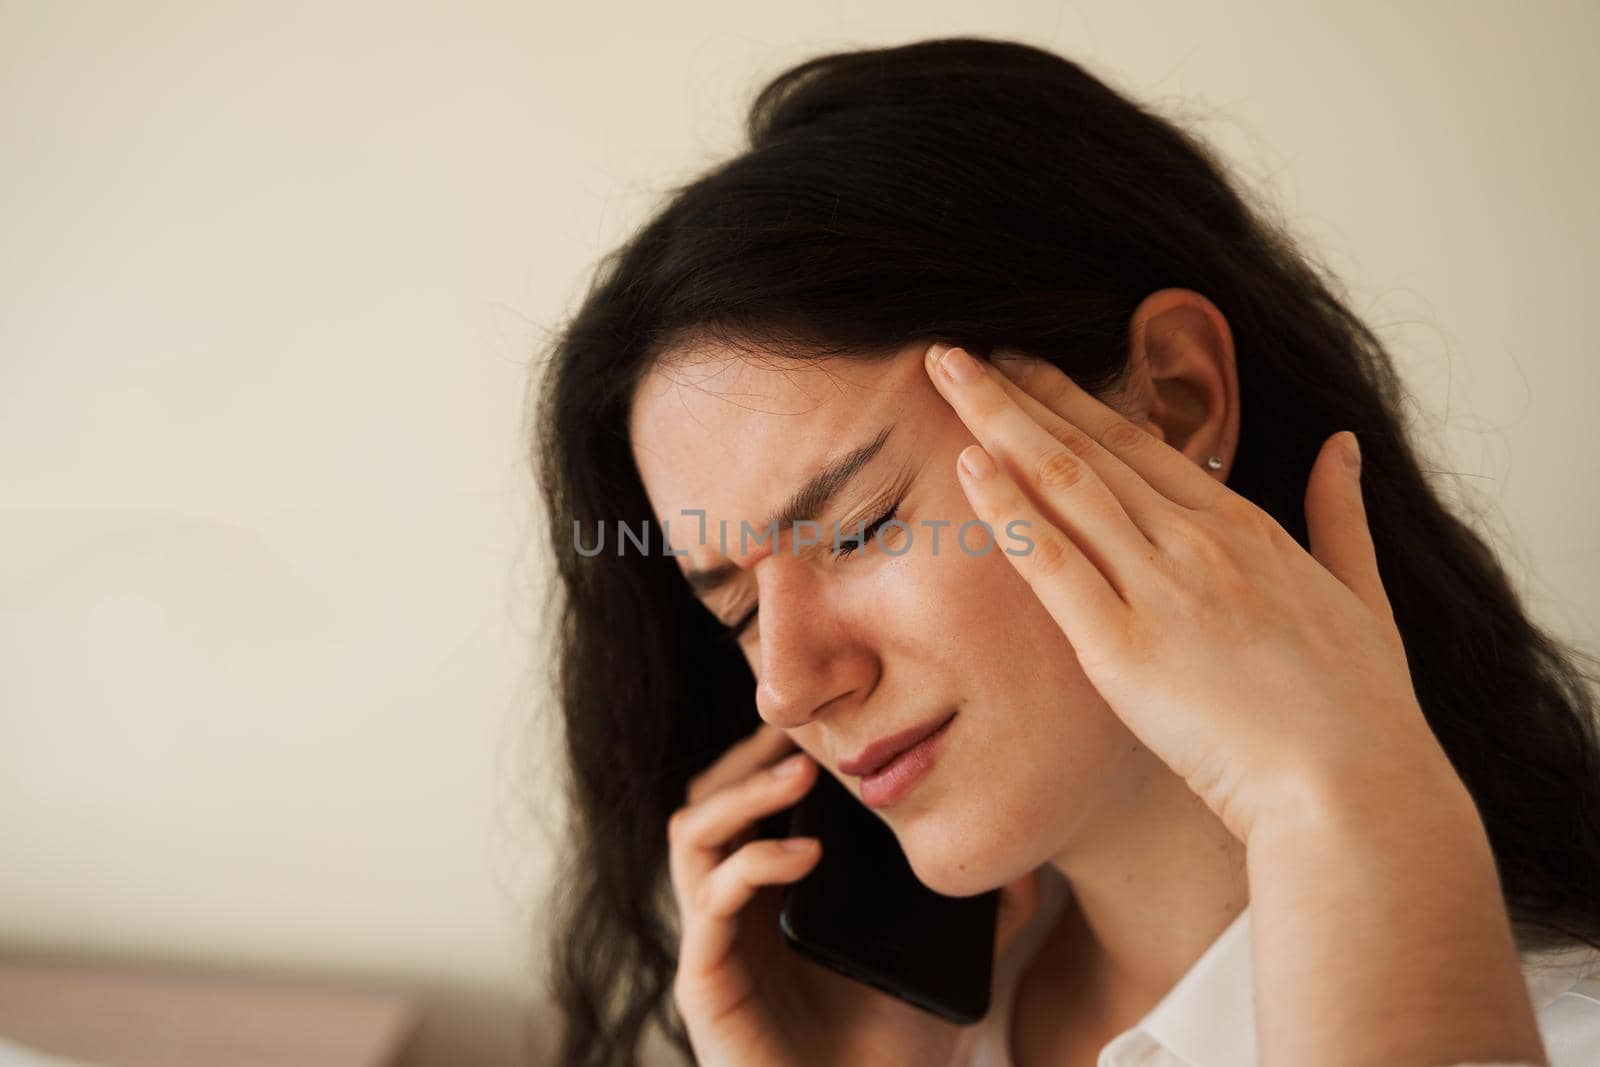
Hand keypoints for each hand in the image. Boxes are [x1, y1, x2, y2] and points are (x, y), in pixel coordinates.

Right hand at [668, 719, 1043, 1066]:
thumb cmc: (889, 1059)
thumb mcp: (947, 972)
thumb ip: (986, 921)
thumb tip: (1029, 864)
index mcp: (776, 895)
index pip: (750, 801)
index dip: (774, 752)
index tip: (824, 719)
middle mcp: (735, 910)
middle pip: (708, 801)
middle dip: (749, 757)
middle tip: (805, 735)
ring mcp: (715, 941)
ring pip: (691, 834)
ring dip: (741, 793)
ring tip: (801, 776)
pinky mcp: (704, 980)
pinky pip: (708, 901)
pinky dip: (752, 861)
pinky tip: (804, 855)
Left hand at [922, 341, 1457, 841]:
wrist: (1359, 791)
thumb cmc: (1363, 711)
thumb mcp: (1363, 593)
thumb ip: (1340, 513)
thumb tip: (1342, 444)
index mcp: (1245, 528)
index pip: (1140, 444)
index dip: (1074, 400)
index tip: (1025, 368)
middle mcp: (1197, 542)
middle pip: (1088, 448)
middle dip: (1017, 392)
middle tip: (958, 355)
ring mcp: (1160, 589)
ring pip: (1064, 484)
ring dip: (997, 422)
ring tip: (945, 376)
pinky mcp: (1124, 649)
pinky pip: (1054, 563)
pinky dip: (1007, 510)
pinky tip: (967, 465)